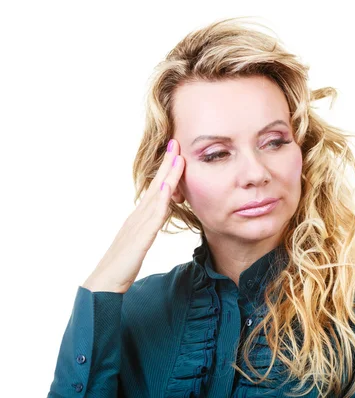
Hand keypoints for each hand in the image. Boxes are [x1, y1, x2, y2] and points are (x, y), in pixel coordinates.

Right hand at [82, 139, 184, 292]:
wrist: (103, 285)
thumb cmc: (122, 266)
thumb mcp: (141, 241)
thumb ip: (152, 225)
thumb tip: (165, 211)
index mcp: (139, 218)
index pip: (155, 190)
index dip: (166, 171)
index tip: (176, 152)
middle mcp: (137, 217)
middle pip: (155, 186)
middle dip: (167, 164)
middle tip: (176, 143)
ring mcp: (136, 226)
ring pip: (155, 197)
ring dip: (167, 177)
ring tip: (177, 158)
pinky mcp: (138, 239)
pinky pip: (152, 219)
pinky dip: (160, 203)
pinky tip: (167, 191)